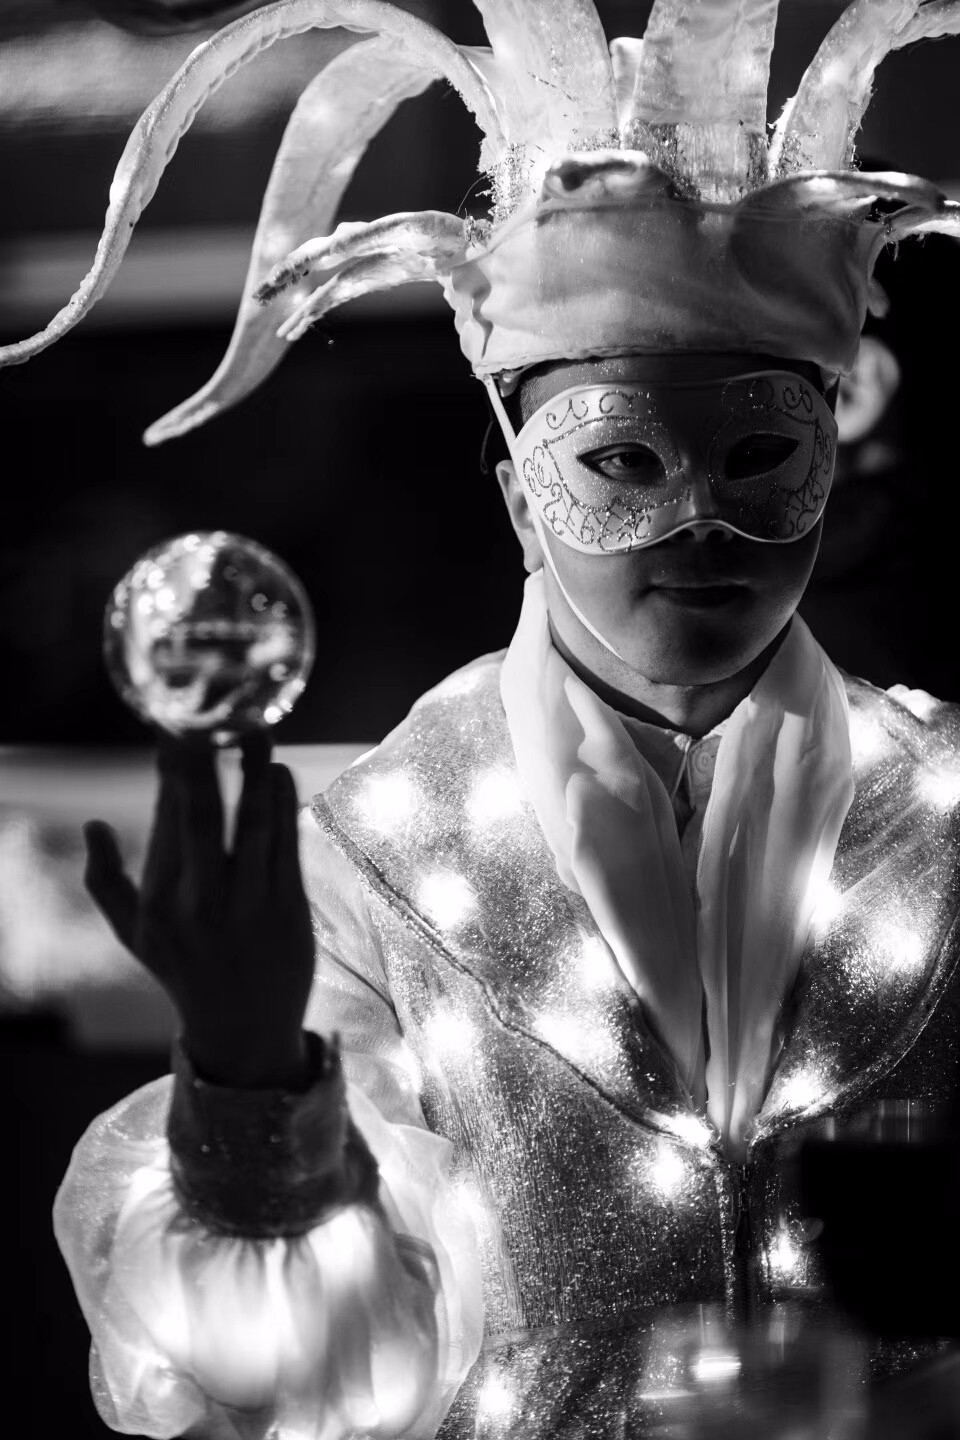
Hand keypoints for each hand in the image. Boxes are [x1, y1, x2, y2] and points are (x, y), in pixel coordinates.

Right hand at [83, 737, 314, 1088]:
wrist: (244, 1030)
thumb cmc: (185, 970)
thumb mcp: (134, 935)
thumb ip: (105, 881)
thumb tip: (92, 825)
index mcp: (159, 903)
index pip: (165, 823)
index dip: (173, 772)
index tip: (176, 729)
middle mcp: (200, 903)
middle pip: (201, 818)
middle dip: (203, 763)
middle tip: (206, 717)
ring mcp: (249, 906)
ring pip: (253, 825)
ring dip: (254, 772)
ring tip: (255, 731)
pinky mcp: (289, 909)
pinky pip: (286, 845)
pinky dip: (283, 804)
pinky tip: (278, 772)